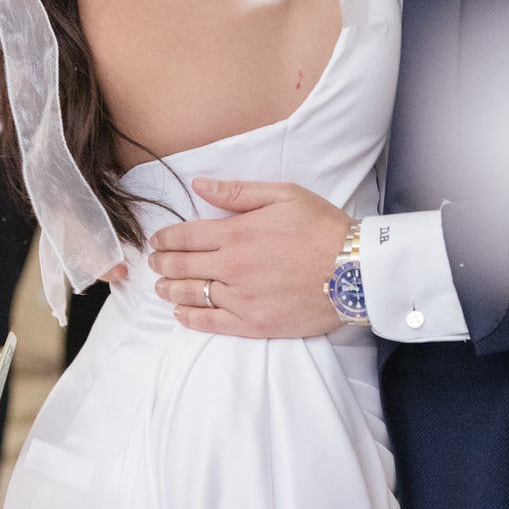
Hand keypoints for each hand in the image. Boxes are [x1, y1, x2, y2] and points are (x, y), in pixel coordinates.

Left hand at [148, 179, 349, 336]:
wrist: (356, 271)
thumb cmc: (323, 228)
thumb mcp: (284, 195)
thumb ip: (237, 191)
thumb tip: (199, 184)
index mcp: (236, 233)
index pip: (185, 236)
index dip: (165, 239)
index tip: (156, 241)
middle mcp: (232, 267)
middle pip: (182, 266)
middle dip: (162, 263)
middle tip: (153, 263)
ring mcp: (241, 298)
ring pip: (192, 294)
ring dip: (170, 288)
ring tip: (161, 286)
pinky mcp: (254, 324)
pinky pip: (211, 322)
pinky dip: (190, 318)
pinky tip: (181, 312)